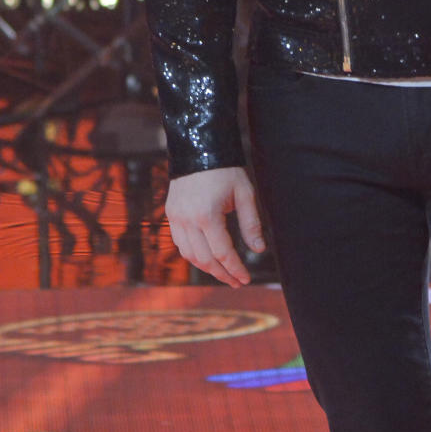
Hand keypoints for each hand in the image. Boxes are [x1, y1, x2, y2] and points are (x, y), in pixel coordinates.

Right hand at [165, 166, 264, 287]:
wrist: (199, 149)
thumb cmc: (226, 171)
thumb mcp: (245, 194)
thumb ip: (251, 224)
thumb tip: (259, 250)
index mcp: (207, 215)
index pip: (223, 253)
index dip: (235, 269)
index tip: (246, 279)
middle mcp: (188, 220)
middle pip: (205, 259)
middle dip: (223, 274)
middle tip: (237, 282)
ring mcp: (176, 218)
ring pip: (189, 255)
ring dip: (207, 268)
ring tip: (224, 274)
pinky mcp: (171, 215)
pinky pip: (180, 244)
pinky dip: (194, 255)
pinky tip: (207, 259)